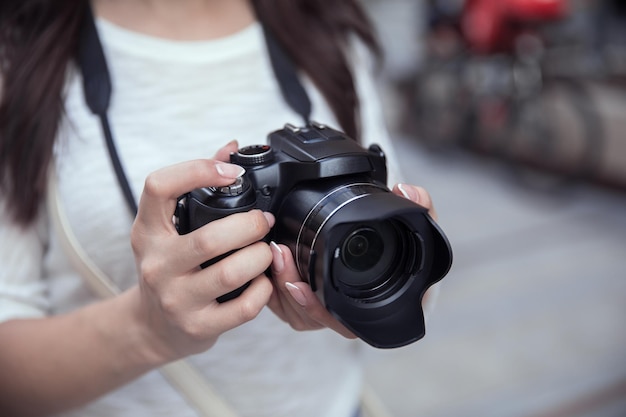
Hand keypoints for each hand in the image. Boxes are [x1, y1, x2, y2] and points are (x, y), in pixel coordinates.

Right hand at [129, 142, 273, 362]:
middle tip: (263, 221)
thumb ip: (199, 186)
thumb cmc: (169, 268)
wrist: (153, 327)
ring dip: (260, 257)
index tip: (231, 172)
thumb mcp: (171, 228)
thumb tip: (230, 148)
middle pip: (210, 237)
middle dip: (250, 225)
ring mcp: (175, 298)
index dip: (197, 170)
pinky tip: (262, 280)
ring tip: (266, 250)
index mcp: (147, 230)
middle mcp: (156, 263)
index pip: (158, 187)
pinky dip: (262, 290)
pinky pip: (243, 307)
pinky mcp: (197, 326)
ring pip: (230, 272)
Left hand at [267, 182, 438, 337]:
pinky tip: (271, 263)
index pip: (342, 323)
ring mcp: (329, 313)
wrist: (392, 252)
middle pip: (310, 318)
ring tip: (274, 253)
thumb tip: (406, 192)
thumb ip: (422, 207)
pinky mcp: (311, 306)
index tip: (298, 285)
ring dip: (279, 284)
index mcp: (376, 309)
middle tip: (280, 256)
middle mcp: (351, 317)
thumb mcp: (417, 227)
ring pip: (295, 313)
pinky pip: (287, 306)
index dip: (317, 308)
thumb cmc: (404, 248)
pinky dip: (275, 286)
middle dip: (289, 290)